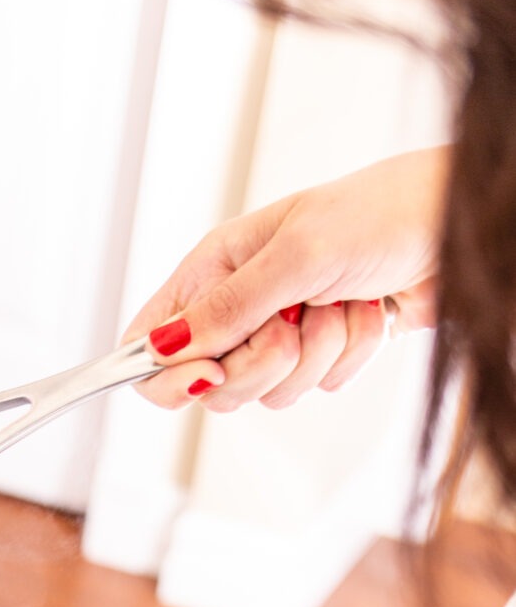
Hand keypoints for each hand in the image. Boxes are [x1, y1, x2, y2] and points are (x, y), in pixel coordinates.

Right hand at [126, 147, 445, 413]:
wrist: (456, 223)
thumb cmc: (380, 213)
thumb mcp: (295, 255)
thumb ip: (228, 308)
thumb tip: (159, 349)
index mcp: (216, 268)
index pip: (151, 340)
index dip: (165, 372)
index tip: (207, 372)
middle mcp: (241, 304)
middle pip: (211, 384)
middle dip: (260, 364)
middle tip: (294, 324)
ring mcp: (282, 332)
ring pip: (267, 392)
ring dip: (317, 356)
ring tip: (341, 304)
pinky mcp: (323, 353)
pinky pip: (317, 388)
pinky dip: (349, 356)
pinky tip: (367, 313)